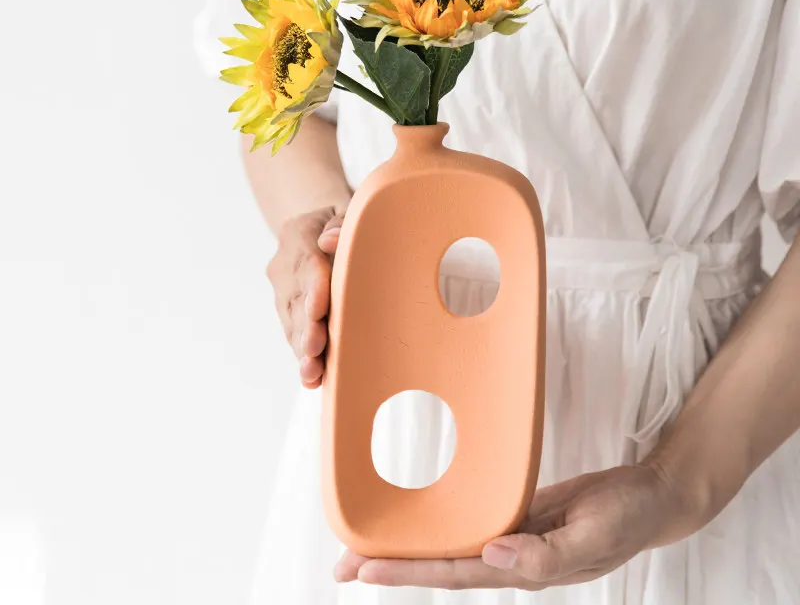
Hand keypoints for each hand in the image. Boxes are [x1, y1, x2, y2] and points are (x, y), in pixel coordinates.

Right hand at [266, 206, 344, 388]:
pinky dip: (301, 353)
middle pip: (296, 298)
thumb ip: (341, 222)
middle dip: (306, 327)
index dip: (313, 288)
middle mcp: (285, 264)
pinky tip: (310, 377)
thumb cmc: (341, 221)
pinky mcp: (286, 308)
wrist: (315, 226)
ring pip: (291, 320)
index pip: (307, 263)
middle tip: (314, 351)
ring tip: (312, 373)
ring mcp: (282, 287)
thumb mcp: (344, 209)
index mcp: (299, 233)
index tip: (318, 310)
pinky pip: (292, 331)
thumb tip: (332, 240)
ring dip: (302, 348)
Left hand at [335, 462, 698, 589]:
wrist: (650, 496)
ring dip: (411, 545)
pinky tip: (422, 516)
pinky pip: (471, 517)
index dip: (409, 572)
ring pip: (451, 542)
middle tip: (341, 565)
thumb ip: (546, 555)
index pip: (455, 573)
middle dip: (393, 566)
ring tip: (366, 544)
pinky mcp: (517, 511)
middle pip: (442, 564)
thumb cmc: (628, 516)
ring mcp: (512, 533)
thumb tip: (492, 556)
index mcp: (524, 566)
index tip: (363, 570)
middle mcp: (509, 553)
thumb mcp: (595, 536)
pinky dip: (442, 521)